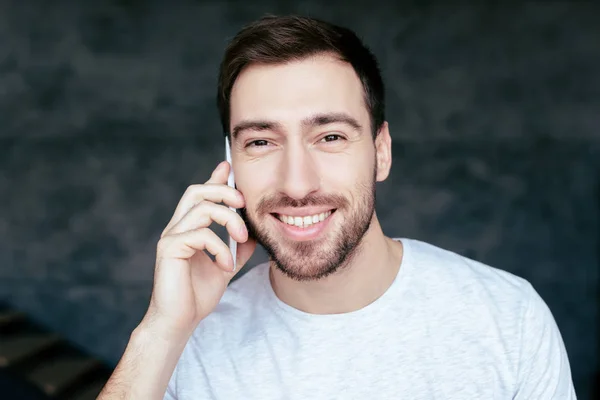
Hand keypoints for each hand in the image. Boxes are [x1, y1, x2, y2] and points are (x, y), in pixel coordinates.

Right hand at [141, 161, 256, 339]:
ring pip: (202, 208)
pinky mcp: (169, 249)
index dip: (214, 178)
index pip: (200, 195)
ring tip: (241, 240)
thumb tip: (253, 232)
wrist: (179, 321)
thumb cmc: (197, 295)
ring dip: (229, 221)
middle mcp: (177, 228)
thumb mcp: (225, 266)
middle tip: (243, 204)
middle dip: (223, 190)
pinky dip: (220, 248)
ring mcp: (171, 237)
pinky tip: (226, 266)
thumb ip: (237, 248)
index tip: (228, 166)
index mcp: (188, 228)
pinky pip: (200, 234)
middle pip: (197, 191)